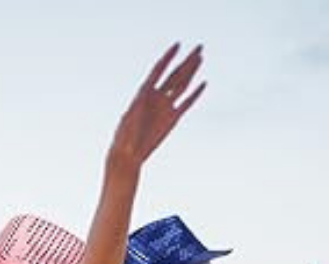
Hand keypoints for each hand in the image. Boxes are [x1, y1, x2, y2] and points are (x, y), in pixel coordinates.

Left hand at [110, 43, 205, 169]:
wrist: (128, 153)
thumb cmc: (124, 135)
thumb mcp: (131, 116)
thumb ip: (141, 103)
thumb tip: (146, 94)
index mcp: (144, 92)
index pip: (159, 69)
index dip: (168, 57)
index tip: (178, 45)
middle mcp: (156, 96)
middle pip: (174, 74)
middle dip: (186, 60)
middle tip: (199, 47)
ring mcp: (165, 107)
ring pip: (181, 85)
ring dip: (191, 72)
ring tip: (201, 58)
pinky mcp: (172, 119)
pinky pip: (186, 104)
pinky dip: (195, 94)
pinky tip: (203, 84)